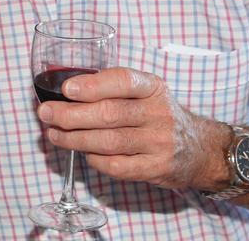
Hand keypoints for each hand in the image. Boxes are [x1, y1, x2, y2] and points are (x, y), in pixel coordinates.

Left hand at [37, 67, 226, 190]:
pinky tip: (82, 153)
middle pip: (109, 114)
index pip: (123, 81)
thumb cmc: (159, 115)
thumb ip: (112, 89)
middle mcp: (159, 113)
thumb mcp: (146, 92)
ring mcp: (160, 143)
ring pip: (109, 142)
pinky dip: (94, 160)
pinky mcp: (157, 168)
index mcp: (153, 87)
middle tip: (45, 113)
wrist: (202, 149)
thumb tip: (63, 91)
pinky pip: (117, 166)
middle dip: (70, 114)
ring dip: (75, 139)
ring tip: (54, 134)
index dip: (92, 85)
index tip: (66, 88)